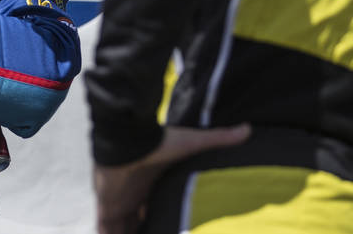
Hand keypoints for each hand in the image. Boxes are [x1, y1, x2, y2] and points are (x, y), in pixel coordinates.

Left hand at [94, 123, 249, 233]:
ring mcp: (119, 201)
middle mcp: (134, 194)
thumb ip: (217, 139)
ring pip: (120, 228)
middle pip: (136, 221)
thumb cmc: (159, 142)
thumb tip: (248, 129)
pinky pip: (104, 228)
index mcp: (151, 183)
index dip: (159, 218)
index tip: (174, 226)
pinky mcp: (106, 206)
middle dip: (144, 230)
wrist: (129, 137)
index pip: (153, 206)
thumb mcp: (192, 143)